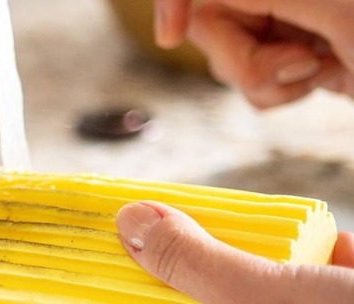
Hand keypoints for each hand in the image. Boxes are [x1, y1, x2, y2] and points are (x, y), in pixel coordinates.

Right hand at [153, 0, 353, 107]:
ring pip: (225, 60)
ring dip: (266, 80)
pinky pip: (249, 84)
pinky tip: (323, 77)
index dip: (172, 2)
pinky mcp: (287, 59)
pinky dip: (277, 94)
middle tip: (302, 61)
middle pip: (207, 25)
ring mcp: (280, 26)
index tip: (168, 37)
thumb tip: (203, 0)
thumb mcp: (337, 11)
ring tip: (320, 67)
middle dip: (243, 59)